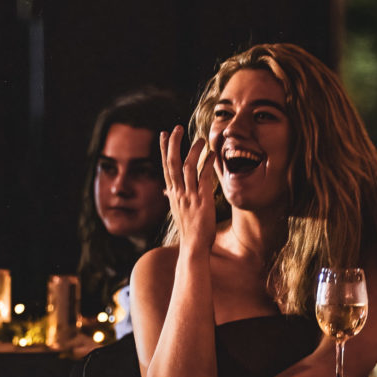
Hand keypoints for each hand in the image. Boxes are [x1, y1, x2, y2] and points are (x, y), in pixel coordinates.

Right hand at [160, 127, 216, 251]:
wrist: (193, 248)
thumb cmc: (188, 230)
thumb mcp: (178, 211)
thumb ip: (172, 198)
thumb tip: (166, 191)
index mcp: (172, 194)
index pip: (165, 167)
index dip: (163, 149)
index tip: (163, 134)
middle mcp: (178, 193)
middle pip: (171, 163)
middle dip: (173, 144)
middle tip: (176, 128)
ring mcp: (189, 196)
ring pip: (187, 167)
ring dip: (193, 151)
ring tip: (201, 139)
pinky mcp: (201, 201)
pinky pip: (203, 178)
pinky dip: (207, 164)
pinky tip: (212, 154)